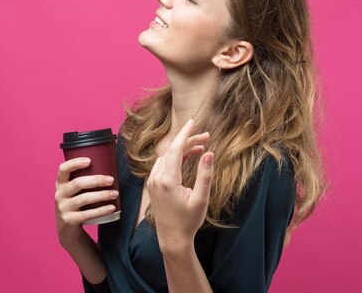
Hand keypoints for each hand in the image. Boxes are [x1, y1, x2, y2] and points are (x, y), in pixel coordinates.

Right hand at [54, 157, 118, 247]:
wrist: (67, 228)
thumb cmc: (76, 203)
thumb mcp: (74, 191)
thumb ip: (84, 179)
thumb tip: (109, 164)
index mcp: (60, 183)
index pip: (63, 169)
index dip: (75, 163)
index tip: (90, 160)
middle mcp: (59, 194)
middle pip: (77, 183)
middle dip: (96, 180)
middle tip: (111, 180)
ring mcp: (63, 208)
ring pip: (83, 198)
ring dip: (102, 195)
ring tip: (115, 193)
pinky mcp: (69, 220)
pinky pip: (87, 214)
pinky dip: (101, 210)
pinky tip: (112, 207)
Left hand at [146, 118, 213, 250]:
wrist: (172, 238)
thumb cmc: (188, 221)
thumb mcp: (201, 199)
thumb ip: (205, 175)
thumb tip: (209, 153)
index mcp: (168, 180)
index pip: (175, 149)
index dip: (185, 134)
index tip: (193, 122)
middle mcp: (156, 178)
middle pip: (172, 151)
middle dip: (189, 140)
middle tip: (207, 137)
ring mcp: (152, 181)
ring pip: (167, 156)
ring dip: (183, 149)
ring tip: (201, 146)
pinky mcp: (153, 184)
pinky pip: (163, 164)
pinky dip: (176, 157)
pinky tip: (189, 156)